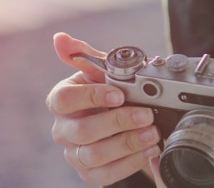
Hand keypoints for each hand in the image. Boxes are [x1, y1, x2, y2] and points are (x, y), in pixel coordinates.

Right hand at [46, 33, 160, 185]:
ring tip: (152, 133)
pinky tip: (149, 151)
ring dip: (128, 144)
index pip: (64, 100)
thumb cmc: (107, 92)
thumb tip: (60, 39)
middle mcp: (63, 129)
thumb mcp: (101, 71)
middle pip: (83, 130)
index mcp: (61, 100)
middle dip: (119, 122)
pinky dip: (130, 163)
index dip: (91, 96)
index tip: (118, 93)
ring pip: (94, 155)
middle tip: (146, 115)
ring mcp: (75, 153)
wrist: (121, 118)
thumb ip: (84, 54)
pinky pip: (105, 175)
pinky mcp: (89, 173)